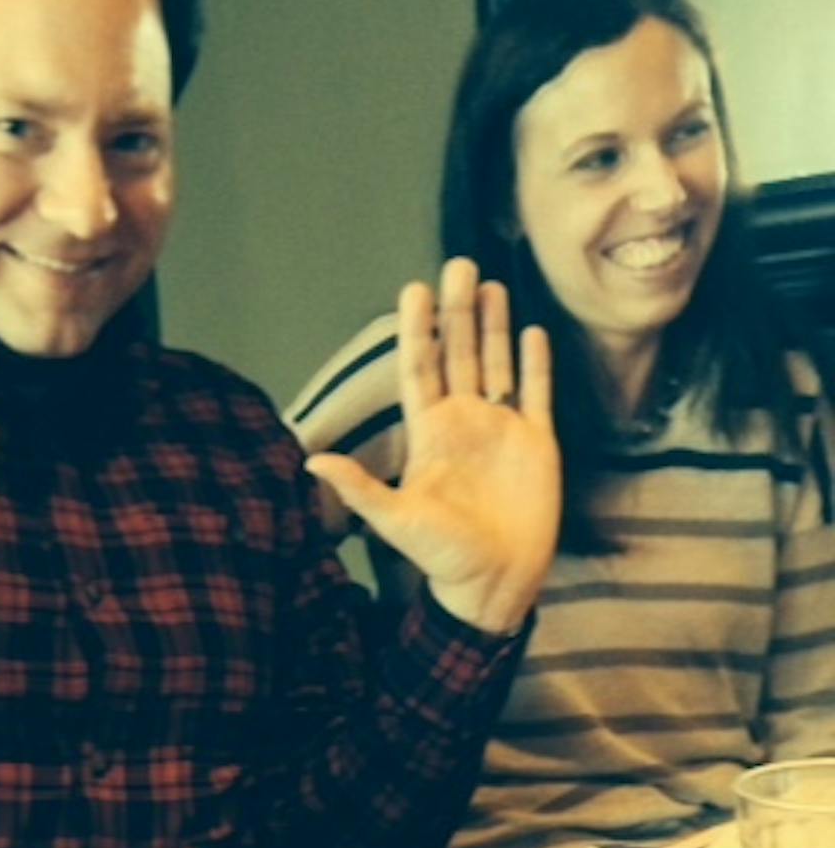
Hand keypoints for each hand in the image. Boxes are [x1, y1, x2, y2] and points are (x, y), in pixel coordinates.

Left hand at [307, 258, 558, 634]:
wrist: (494, 583)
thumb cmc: (441, 556)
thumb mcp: (395, 520)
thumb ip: (359, 488)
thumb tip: (310, 463)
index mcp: (430, 433)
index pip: (420, 369)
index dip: (418, 330)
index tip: (414, 289)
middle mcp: (464, 423)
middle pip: (460, 354)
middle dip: (459, 311)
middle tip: (459, 265)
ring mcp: (501, 430)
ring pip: (496, 364)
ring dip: (494, 326)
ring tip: (491, 283)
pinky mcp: (537, 444)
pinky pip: (536, 393)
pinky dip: (535, 364)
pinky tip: (533, 331)